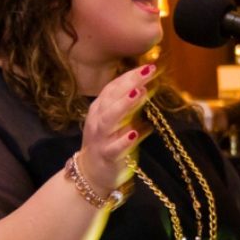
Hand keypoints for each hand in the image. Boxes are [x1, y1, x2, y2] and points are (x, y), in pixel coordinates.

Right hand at [77, 64, 158, 194]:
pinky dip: (124, 139)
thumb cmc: (108, 142)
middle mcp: (97, 120)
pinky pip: (114, 147)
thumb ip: (130, 105)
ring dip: (125, 105)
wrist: (91, 173)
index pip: (113, 87)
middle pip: (112, 98)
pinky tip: (136, 132)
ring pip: (110, 119)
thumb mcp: (117, 120)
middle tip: (148, 71)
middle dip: (130, 83)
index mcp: (100, 108)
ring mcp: (100, 138)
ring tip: (139, 93)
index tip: (148, 66)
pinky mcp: (106, 156)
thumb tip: (147, 86)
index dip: (129, 76)